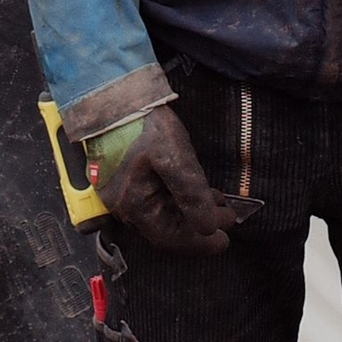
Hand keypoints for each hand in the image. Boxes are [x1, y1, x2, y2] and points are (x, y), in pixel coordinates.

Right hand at [87, 102, 232, 254]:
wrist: (113, 98)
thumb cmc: (142, 125)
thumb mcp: (174, 157)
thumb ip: (191, 193)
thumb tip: (208, 228)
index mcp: (133, 205)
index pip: (170, 238)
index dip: (199, 243)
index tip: (225, 239)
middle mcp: (125, 206)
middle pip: (167, 230)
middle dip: (199, 227)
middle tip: (228, 218)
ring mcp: (126, 194)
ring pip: (165, 216)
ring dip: (193, 213)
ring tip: (220, 204)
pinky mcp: (130, 181)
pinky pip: (158, 201)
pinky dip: (181, 201)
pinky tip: (199, 192)